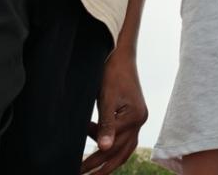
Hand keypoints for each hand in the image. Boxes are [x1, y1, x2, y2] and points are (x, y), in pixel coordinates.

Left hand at [81, 49, 145, 173]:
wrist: (121, 55)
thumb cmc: (112, 73)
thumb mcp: (106, 98)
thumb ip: (105, 124)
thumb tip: (103, 148)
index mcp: (135, 117)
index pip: (113, 145)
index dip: (94, 158)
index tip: (77, 167)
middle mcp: (140, 120)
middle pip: (121, 152)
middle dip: (101, 166)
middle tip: (81, 174)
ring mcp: (139, 119)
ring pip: (125, 149)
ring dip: (108, 160)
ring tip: (91, 170)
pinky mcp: (134, 116)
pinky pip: (125, 139)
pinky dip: (113, 147)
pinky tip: (99, 147)